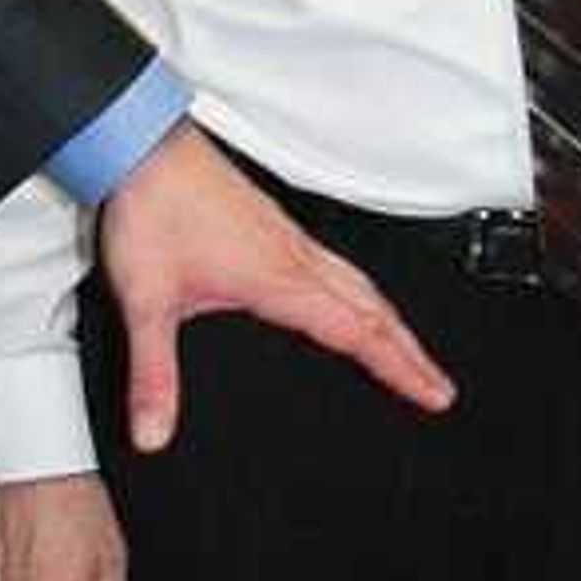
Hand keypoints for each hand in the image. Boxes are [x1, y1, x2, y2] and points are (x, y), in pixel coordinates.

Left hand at [93, 120, 453, 455]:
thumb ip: (153, 375)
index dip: (398, 368)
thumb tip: (153, 432)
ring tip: (412, 350)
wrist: (140, 148)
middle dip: (413, 353)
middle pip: (375, 310)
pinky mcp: (275, 228)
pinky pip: (338, 266)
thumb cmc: (153, 210)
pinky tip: (354, 299)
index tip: (431, 394)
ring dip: (393, 321)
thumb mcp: (148, 303)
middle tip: (440, 386)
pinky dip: (363, 292)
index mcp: (279, 280)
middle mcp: (295, 258)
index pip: (358, 333)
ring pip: (361, 284)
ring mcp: (289, 240)